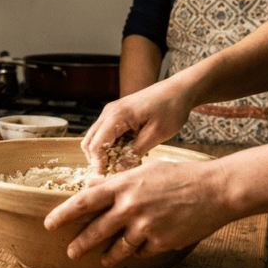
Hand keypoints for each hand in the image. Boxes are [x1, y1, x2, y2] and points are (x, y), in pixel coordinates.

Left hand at [43, 159, 232, 266]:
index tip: (48, 224)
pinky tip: (139, 248)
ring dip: (108, 255)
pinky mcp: (161, 242)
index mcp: (123, 186)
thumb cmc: (180, 175)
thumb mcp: (144, 171)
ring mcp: (145, 227)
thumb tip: (92, 184)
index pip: (84, 201)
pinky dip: (138, 251)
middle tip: (71, 252)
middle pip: (96, 230)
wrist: (216, 190)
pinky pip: (141, 251)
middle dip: (80, 244)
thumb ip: (116, 181)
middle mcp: (130, 207)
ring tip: (102, 260)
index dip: (63, 214)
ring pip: (118, 247)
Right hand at [81, 79, 195, 172]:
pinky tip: (126, 152)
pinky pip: (105, 132)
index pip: (95, 144)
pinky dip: (110, 145)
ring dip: (103, 152)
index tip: (106, 177)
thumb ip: (135, 151)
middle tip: (111, 173)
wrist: (178, 90)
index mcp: (117, 116)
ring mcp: (111, 112)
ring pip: (95, 137)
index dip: (98, 163)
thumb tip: (118, 168)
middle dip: (96, 159)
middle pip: (89, 141)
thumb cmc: (171, 109)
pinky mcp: (117, 114)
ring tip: (121, 164)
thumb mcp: (156, 134)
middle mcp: (109, 112)